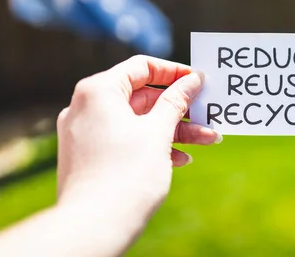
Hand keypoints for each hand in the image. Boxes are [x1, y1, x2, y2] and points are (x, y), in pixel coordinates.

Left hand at [56, 55, 220, 221]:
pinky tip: (181, 159)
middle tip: (208, 113)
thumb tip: (193, 79)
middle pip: (142, 96)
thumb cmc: (126, 174)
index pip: (141, 67)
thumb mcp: (159, 131)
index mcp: (98, 91)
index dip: (174, 71)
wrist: (94, 227)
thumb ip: (177, 100)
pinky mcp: (90, 156)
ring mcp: (86, 132)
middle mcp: (87, 107)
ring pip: (138, 121)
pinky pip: (126, 140)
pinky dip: (153, 144)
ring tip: (208, 140)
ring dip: (173, 129)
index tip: (198, 80)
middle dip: (180, 108)